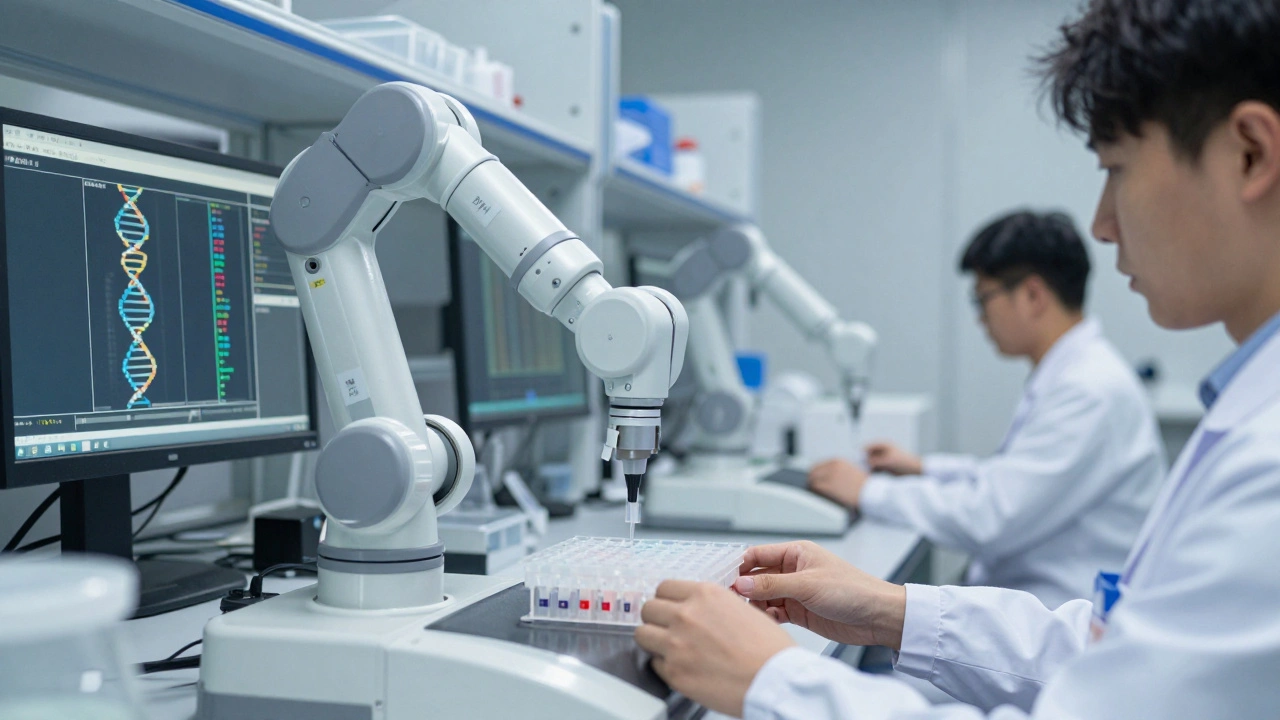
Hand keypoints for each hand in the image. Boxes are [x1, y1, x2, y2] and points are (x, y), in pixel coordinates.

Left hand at [635, 580, 795, 717]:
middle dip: (657, 619)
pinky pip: (654, 663)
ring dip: (653, 641)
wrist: (775, 680)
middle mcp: (686, 615)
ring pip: (642, 634)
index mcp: (705, 595)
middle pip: (648, 608)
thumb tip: (698, 610)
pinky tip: (682, 667)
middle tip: (667, 629)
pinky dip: (665, 666)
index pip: (664, 587)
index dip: (667, 600)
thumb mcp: (742, 609)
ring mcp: (675, 643)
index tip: (669, 608)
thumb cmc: (768, 649)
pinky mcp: (674, 672)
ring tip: (668, 648)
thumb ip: (712, 607)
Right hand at [733, 541, 905, 650]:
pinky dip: (766, 617)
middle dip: (743, 587)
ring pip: (763, 596)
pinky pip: (774, 612)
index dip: (738, 565)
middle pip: (757, 577)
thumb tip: (742, 584)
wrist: (878, 617)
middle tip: (728, 599)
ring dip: (754, 605)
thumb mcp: (808, 585)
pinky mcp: (799, 611)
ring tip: (746, 613)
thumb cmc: (854, 590)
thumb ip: (772, 584)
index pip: (757, 554)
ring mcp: (796, 592)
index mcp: (796, 553)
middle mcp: (793, 571)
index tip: (722, 577)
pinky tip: (764, 621)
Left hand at [808, 459, 868, 508]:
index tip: (814, 477)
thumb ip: (837, 469)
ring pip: (813, 479)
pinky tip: (819, 493)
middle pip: (813, 471)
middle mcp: (833, 467)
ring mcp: (830, 476)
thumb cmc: (862, 484)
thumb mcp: (850, 469)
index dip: (815, 472)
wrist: (869, 491)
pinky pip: (816, 487)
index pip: (818, 465)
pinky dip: (816, 490)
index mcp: (837, 461)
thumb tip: (824, 473)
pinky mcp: (830, 486)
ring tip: (816, 489)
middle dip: (813, 478)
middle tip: (813, 484)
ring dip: (813, 484)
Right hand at [865, 442, 922, 475]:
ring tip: (868, 474)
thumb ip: (875, 461)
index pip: (867, 447)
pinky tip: (873, 477)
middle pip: (868, 455)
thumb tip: (865, 463)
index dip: (862, 453)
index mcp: (883, 445)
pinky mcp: (886, 466)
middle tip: (862, 469)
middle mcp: (882, 451)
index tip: (858, 461)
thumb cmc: (903, 462)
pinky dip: (874, 472)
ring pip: (872, 463)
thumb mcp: (887, 461)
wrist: (915, 470)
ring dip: (869, 468)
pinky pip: (876, 468)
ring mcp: (884, 458)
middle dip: (865, 461)